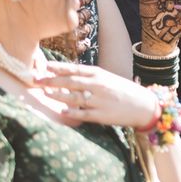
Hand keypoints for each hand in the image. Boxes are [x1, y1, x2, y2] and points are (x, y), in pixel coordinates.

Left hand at [35, 61, 160, 129]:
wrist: (143, 105)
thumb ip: (90, 77)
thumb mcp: (108, 78)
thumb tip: (68, 76)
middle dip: (52, 81)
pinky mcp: (101, 115)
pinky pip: (83, 114)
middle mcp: (98, 85)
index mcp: (99, 74)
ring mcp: (99, 100)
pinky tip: (62, 111)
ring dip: (58, 95)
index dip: (58, 68)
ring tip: (44, 94)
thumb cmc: (123, 90)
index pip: (74, 69)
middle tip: (37, 80)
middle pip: (70, 82)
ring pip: (73, 97)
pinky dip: (72, 112)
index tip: (45, 66)